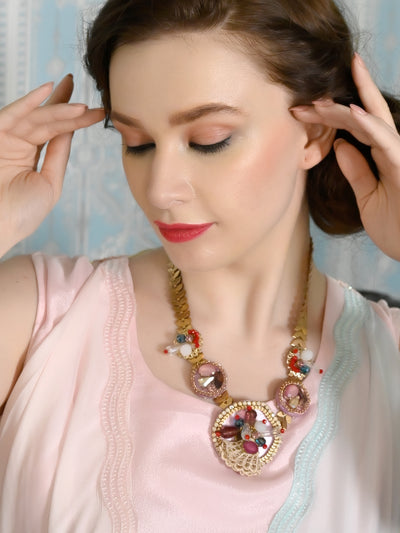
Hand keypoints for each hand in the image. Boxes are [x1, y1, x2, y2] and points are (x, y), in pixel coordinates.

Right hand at [0, 75, 103, 255]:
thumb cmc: (21, 214)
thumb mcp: (50, 183)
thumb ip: (58, 156)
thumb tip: (71, 133)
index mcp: (31, 157)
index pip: (56, 133)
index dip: (75, 121)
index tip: (97, 113)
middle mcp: (18, 144)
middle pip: (49, 122)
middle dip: (71, 111)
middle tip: (93, 102)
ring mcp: (6, 139)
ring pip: (37, 118)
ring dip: (59, 109)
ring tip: (82, 106)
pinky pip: (12, 114)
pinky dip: (29, 102)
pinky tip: (48, 90)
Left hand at [291, 53, 399, 260]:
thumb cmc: (397, 227)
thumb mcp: (368, 199)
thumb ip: (356, 172)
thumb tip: (339, 145)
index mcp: (383, 155)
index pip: (355, 127)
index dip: (329, 116)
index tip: (301, 112)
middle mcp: (392, 149)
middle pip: (360, 117)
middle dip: (330, 108)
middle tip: (300, 103)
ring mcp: (399, 154)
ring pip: (370, 122)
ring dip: (343, 111)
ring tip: (318, 102)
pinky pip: (385, 140)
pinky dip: (369, 125)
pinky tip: (351, 112)